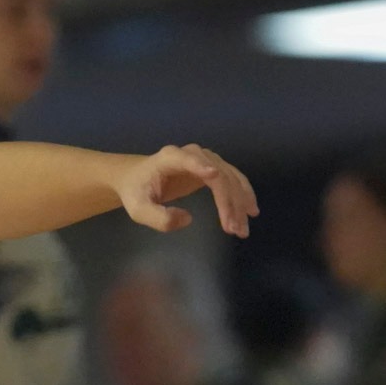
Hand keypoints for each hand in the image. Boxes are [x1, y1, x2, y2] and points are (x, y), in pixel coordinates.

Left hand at [116, 144, 258, 237]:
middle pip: (218, 175)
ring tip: (242, 230)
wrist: (136, 177)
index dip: (202, 167)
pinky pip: (232, 180)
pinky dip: (242, 197)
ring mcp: (205, 159)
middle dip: (228, 202)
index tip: (214, 176)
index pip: (189, 160)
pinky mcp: (212, 168)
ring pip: (230, 179)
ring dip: (240, 203)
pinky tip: (250, 213)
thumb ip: (158, 217)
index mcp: (170, 158)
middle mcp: (192, 154)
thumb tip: (188, 219)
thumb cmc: (136, 191)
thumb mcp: (138, 209)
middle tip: (233, 230)